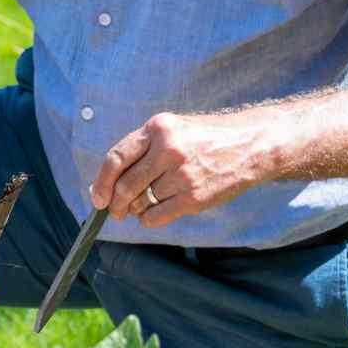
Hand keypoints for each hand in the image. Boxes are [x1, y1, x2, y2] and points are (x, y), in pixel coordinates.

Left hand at [88, 112, 270, 226]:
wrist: (250, 146)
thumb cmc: (207, 138)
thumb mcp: (173, 128)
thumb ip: (144, 147)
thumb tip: (111, 178)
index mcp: (158, 128)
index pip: (117, 158)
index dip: (102, 181)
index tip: (97, 196)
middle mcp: (168, 150)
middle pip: (126, 184)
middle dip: (114, 202)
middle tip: (113, 210)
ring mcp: (182, 175)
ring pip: (141, 202)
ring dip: (134, 210)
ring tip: (138, 207)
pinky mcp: (194, 197)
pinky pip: (157, 216)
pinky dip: (148, 219)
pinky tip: (151, 215)